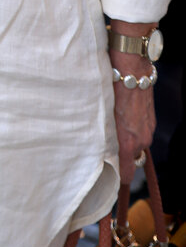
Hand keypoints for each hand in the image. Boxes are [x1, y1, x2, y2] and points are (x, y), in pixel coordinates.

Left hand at [112, 60, 155, 183]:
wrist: (130, 68)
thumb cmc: (110, 89)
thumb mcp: (101, 115)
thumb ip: (102, 136)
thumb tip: (96, 148)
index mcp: (127, 142)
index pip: (126, 174)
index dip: (118, 177)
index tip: (110, 179)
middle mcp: (141, 139)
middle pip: (131, 158)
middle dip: (120, 154)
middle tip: (105, 144)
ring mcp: (148, 128)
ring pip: (136, 143)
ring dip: (127, 139)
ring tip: (112, 125)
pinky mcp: (150, 118)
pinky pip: (141, 130)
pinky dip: (133, 128)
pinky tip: (122, 114)